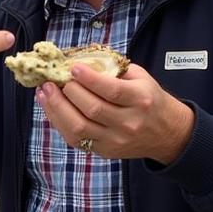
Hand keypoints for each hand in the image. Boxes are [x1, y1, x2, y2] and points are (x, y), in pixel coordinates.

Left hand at [35, 62, 194, 164]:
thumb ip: (114, 69)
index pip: (112, 90)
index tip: (72, 68)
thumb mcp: (141, 79)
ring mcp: (115, 140)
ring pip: (79, 127)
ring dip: (56, 107)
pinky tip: (50, 107)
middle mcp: (128, 123)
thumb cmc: (149, 100)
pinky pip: (75, 139)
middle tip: (54, 79)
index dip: (89, 79)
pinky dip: (58, 122)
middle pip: (92, 109)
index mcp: (140, 100)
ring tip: (45, 91)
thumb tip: (80, 60)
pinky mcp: (104, 151)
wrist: (167, 133)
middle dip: (68, 92)